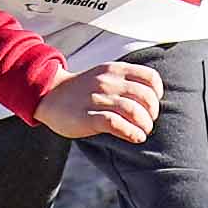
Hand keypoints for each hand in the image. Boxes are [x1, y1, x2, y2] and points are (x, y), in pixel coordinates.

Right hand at [38, 60, 164, 144]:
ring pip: (133, 110)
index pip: (149, 77)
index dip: (157, 93)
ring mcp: (97, 99)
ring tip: (143, 131)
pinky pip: (116, 124)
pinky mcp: (87, 117)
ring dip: (145, 125)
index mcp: (114, 70)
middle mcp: (108, 82)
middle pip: (145, 97)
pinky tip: (136, 137)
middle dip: (152, 113)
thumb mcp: (104, 75)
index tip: (153, 104)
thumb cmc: (82, 90)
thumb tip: (151, 99)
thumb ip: (125, 82)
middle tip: (148, 122)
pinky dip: (131, 132)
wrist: (49, 94)